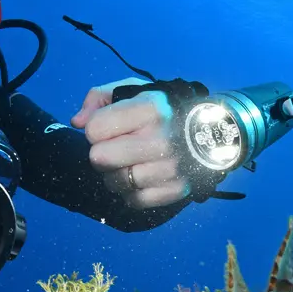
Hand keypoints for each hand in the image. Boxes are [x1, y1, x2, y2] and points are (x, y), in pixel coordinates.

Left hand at [71, 77, 189, 208]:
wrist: (215, 134)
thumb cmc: (164, 111)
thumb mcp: (135, 90)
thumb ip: (99, 98)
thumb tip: (77, 122)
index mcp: (150, 108)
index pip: (94, 129)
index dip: (96, 129)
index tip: (110, 127)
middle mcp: (161, 138)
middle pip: (98, 158)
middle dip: (102, 154)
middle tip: (116, 148)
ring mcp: (170, 168)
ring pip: (114, 182)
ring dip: (116, 176)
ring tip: (129, 163)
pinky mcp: (175, 190)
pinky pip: (134, 200)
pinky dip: (132, 193)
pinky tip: (140, 179)